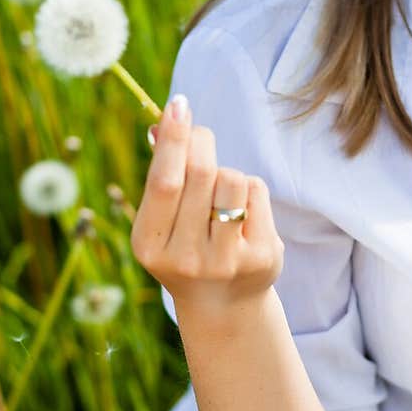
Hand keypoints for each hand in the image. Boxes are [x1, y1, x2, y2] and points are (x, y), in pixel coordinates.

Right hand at [130, 94, 284, 315]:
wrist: (222, 305)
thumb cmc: (186, 245)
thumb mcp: (163, 219)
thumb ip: (162, 174)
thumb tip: (163, 122)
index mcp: (150, 245)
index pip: (164, 181)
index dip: (173, 139)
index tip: (179, 104)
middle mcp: (186, 257)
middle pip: (200, 173)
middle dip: (201, 142)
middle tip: (200, 136)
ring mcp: (226, 261)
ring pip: (232, 179)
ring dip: (226, 172)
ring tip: (221, 194)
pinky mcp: (262, 258)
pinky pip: (256, 192)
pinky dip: (249, 190)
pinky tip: (243, 214)